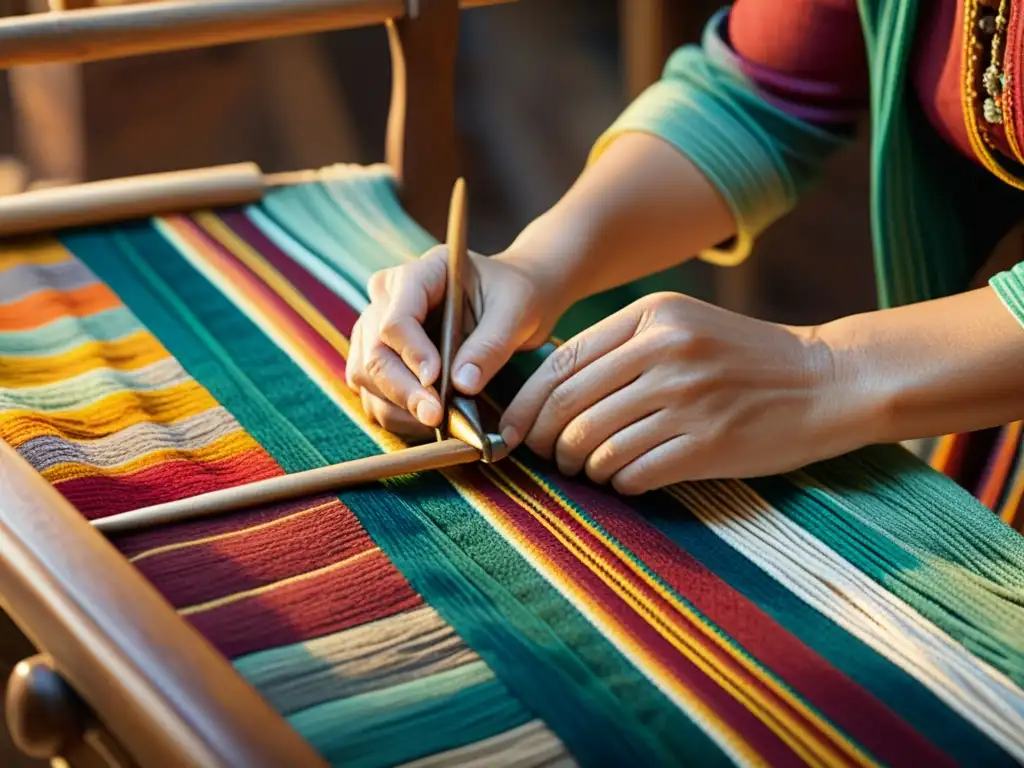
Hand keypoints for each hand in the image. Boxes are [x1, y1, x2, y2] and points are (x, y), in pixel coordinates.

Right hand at [347, 247, 564, 437]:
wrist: (509, 303)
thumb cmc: (513, 297)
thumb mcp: (515, 312)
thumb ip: (489, 345)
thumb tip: (462, 384)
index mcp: (421, 273)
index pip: (397, 318)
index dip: (412, 353)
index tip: (436, 380)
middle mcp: (388, 297)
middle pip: (375, 350)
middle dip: (403, 389)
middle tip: (435, 416)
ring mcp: (377, 328)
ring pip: (366, 375)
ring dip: (398, 406)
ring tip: (438, 422)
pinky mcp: (380, 358)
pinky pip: (374, 393)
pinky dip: (397, 414)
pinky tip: (429, 423)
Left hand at [499, 292, 852, 493]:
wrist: (827, 382)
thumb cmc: (744, 358)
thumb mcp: (682, 327)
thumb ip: (621, 347)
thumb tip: (550, 389)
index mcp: (653, 318)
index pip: (563, 362)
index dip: (527, 403)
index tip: (512, 430)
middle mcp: (666, 353)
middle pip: (571, 406)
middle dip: (544, 439)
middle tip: (544, 455)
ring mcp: (687, 399)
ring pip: (597, 444)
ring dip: (580, 465)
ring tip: (586, 468)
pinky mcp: (708, 444)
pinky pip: (634, 472)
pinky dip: (618, 481)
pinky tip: (625, 478)